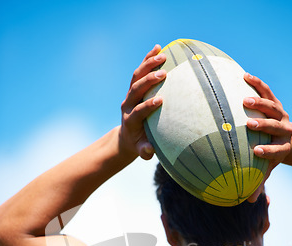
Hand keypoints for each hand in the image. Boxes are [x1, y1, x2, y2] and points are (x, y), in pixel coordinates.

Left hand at [119, 44, 166, 160]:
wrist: (127, 137)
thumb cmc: (139, 144)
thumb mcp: (141, 151)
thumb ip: (145, 151)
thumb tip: (150, 150)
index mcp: (130, 120)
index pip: (138, 111)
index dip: (147, 106)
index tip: (160, 101)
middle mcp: (128, 105)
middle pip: (135, 89)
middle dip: (148, 81)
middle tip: (163, 73)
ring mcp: (130, 95)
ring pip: (136, 76)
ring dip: (148, 65)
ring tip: (162, 55)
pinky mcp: (134, 88)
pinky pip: (140, 72)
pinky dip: (147, 60)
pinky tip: (158, 48)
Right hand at [243, 73, 291, 200]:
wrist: (289, 138)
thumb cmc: (272, 155)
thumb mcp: (267, 170)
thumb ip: (258, 183)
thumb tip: (248, 201)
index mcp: (282, 147)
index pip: (276, 150)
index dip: (268, 151)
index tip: (256, 152)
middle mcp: (284, 129)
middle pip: (275, 126)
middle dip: (264, 125)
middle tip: (250, 123)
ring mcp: (281, 114)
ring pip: (272, 106)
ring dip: (259, 102)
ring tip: (245, 99)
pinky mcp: (276, 103)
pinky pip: (268, 91)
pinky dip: (257, 84)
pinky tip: (245, 76)